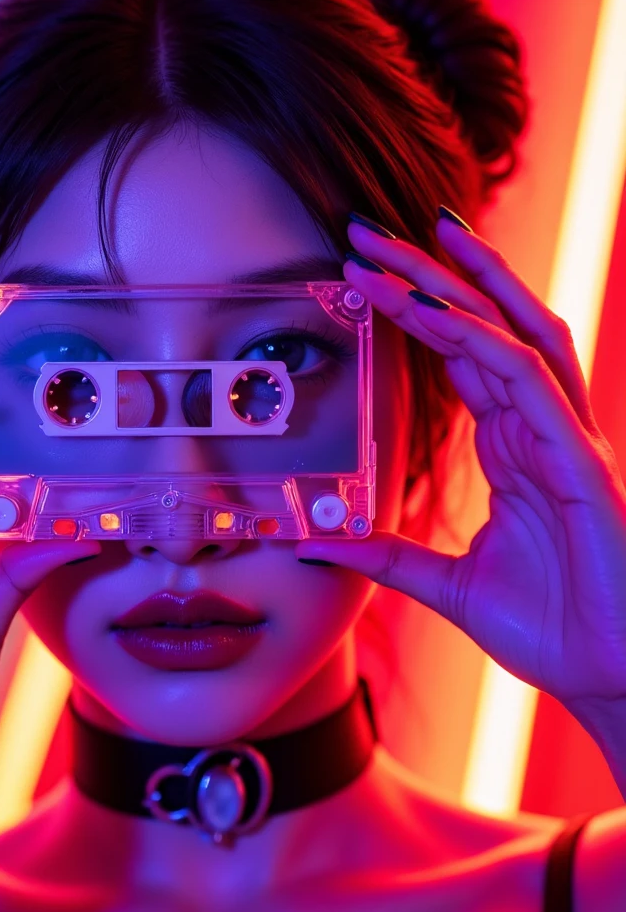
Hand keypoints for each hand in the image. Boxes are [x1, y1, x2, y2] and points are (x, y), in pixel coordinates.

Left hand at [295, 209, 625, 715]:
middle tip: (364, 231)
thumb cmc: (551, 628)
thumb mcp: (447, 584)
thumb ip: (387, 556)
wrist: (614, 680)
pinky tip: (431, 312)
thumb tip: (315, 540)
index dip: (416, 309)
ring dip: (453, 284)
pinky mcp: (582, 461)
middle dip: (427, 272)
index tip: (364, 274)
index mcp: (515, 447)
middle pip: (485, 325)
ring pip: (511, 333)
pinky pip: (529, 381)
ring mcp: (566, 437)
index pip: (463, 355)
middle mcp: (541, 427)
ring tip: (397, 242)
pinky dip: (480, 340)